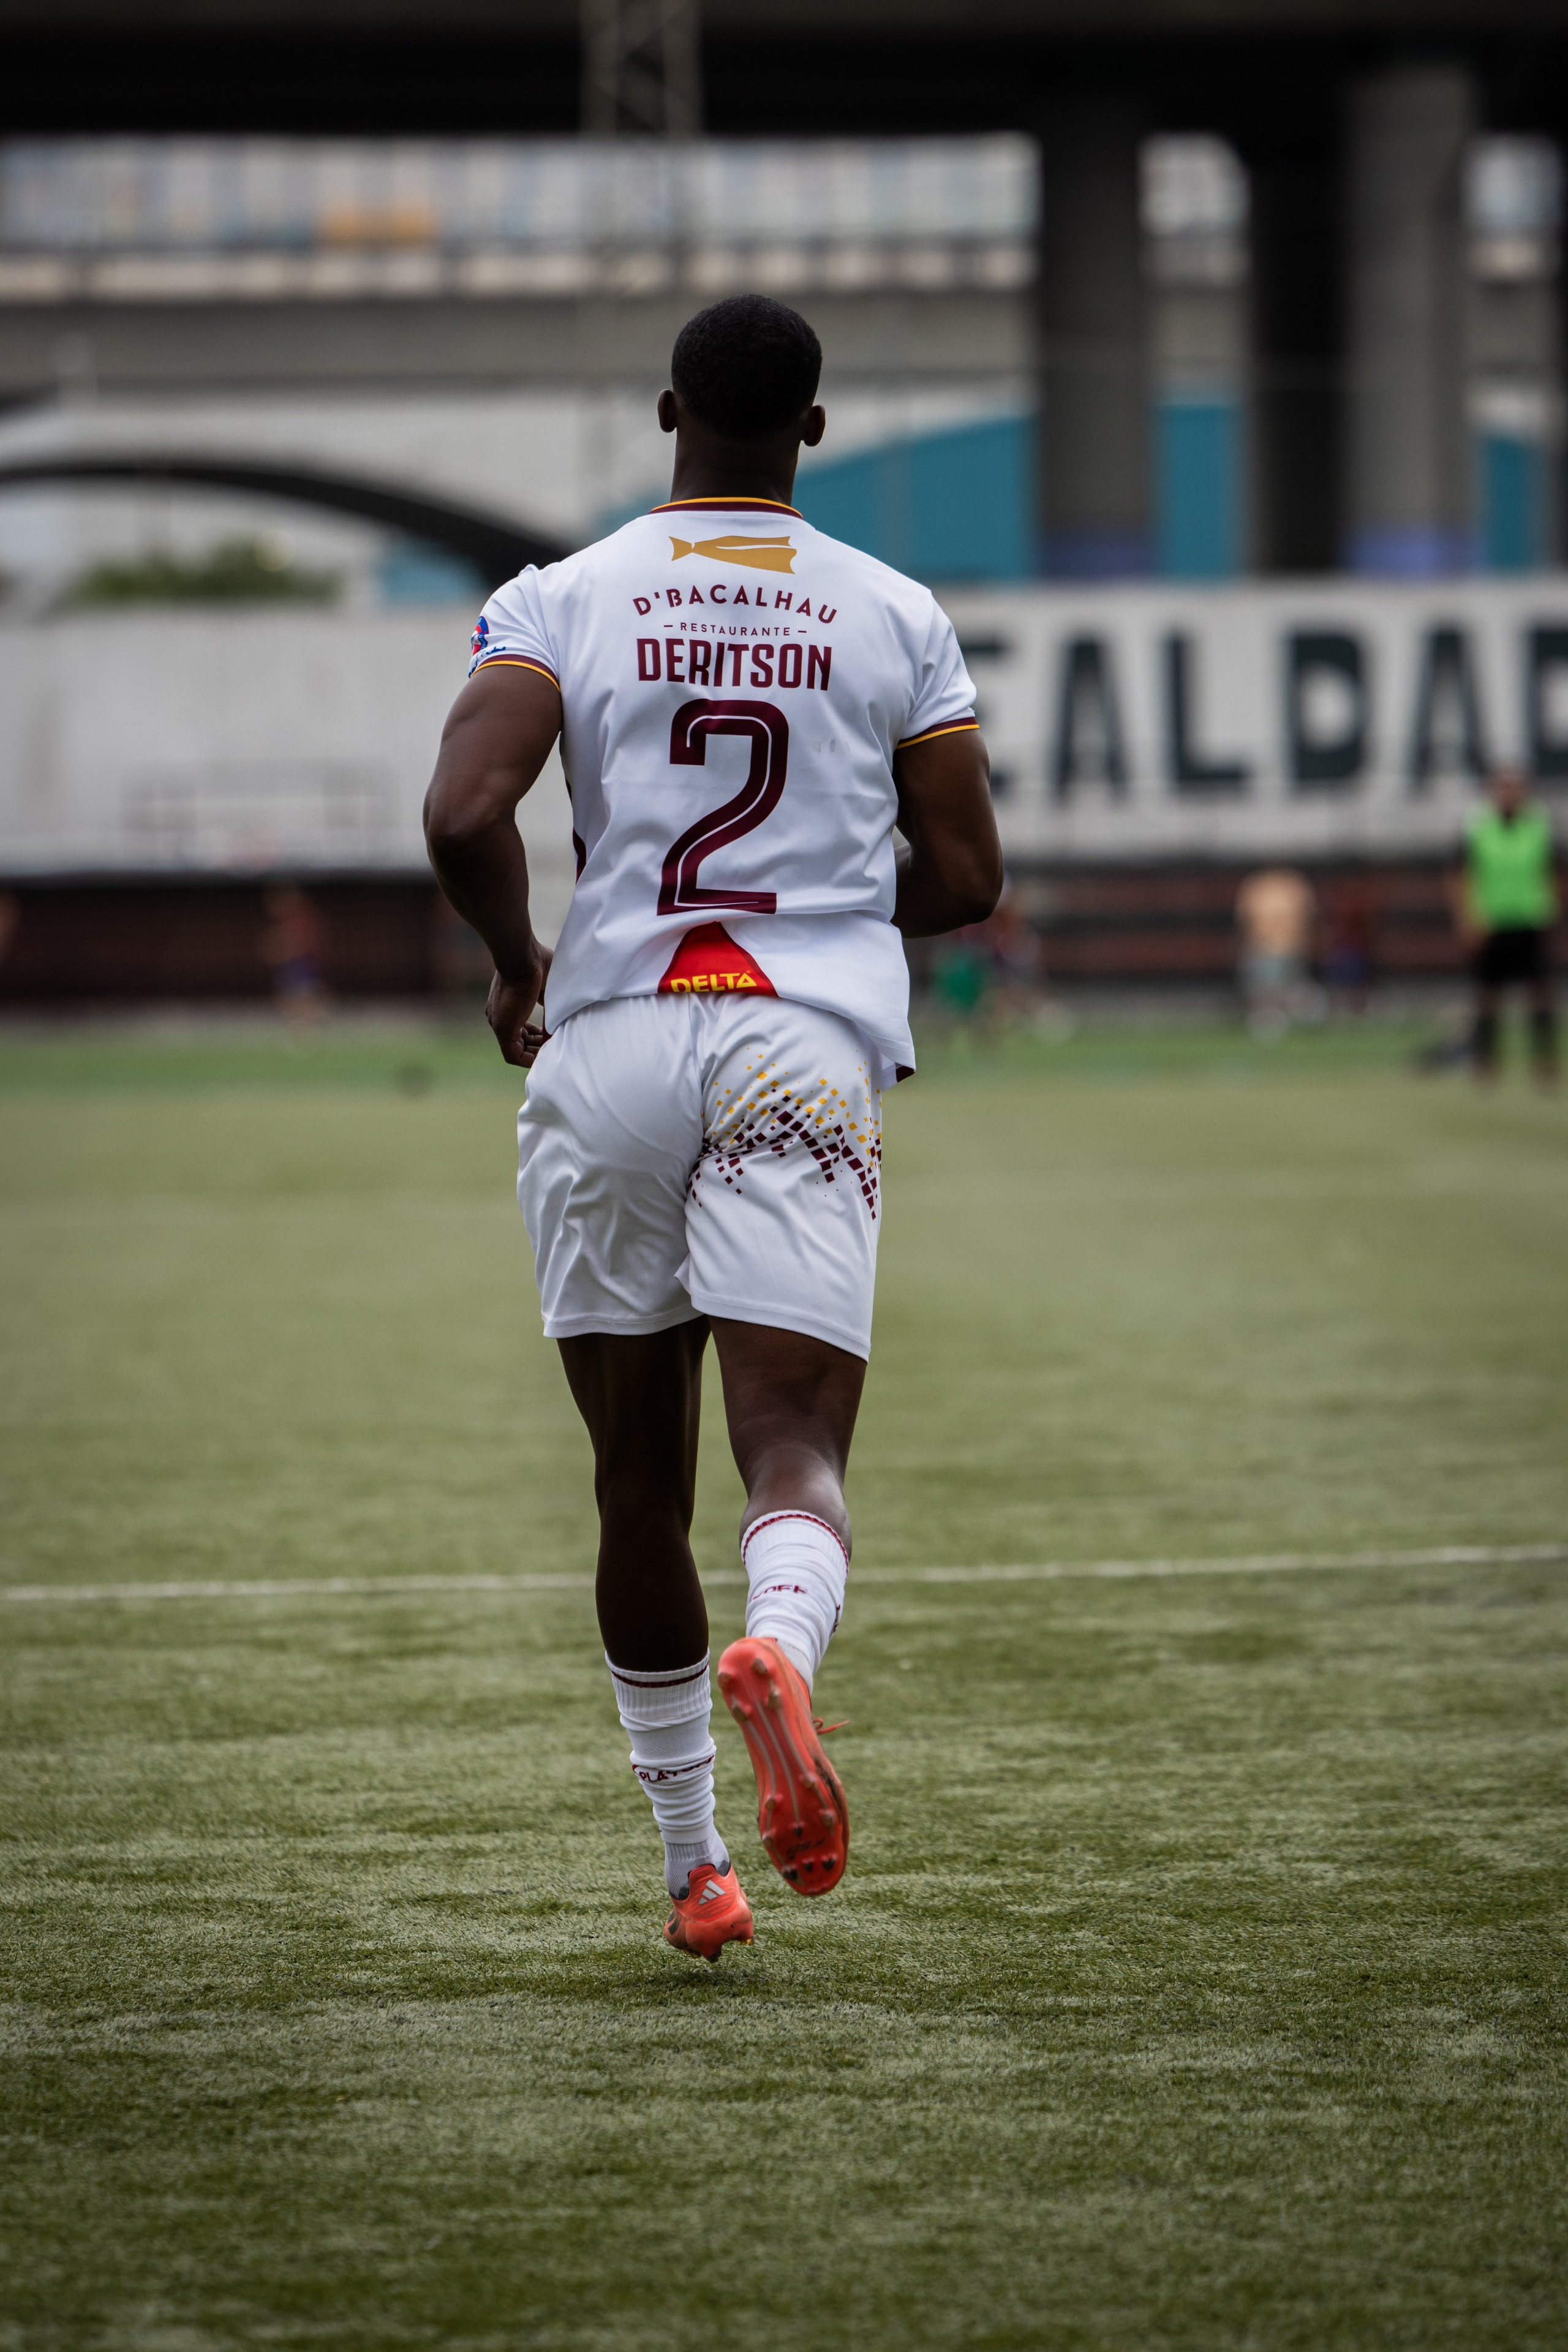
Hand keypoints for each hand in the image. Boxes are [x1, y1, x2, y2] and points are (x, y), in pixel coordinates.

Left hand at [486, 940, 552, 1066]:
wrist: (521, 958)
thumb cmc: (537, 964)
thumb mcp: (546, 987)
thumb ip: (548, 1004)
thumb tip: (557, 1021)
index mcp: (507, 1004)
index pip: (520, 1028)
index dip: (537, 1035)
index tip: (552, 1035)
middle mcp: (499, 1015)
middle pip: (518, 1040)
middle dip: (538, 1046)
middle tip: (555, 1044)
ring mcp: (499, 1023)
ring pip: (516, 1049)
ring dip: (535, 1053)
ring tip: (553, 1050)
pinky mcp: (503, 1029)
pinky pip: (514, 1055)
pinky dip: (529, 1059)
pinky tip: (545, 1055)